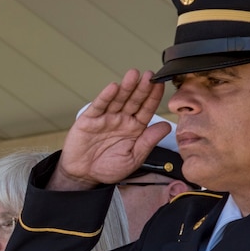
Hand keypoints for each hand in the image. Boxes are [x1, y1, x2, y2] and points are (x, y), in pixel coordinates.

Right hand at [50, 70, 169, 189]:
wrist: (83, 175)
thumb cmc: (108, 168)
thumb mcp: (133, 159)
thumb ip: (148, 142)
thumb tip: (166, 127)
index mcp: (134, 128)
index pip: (147, 109)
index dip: (153, 97)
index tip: (160, 85)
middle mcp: (121, 119)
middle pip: (134, 100)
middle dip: (142, 87)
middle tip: (149, 75)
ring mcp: (106, 117)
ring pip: (118, 99)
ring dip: (126, 87)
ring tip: (133, 75)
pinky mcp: (89, 119)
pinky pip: (99, 106)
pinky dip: (105, 96)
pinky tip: (113, 88)